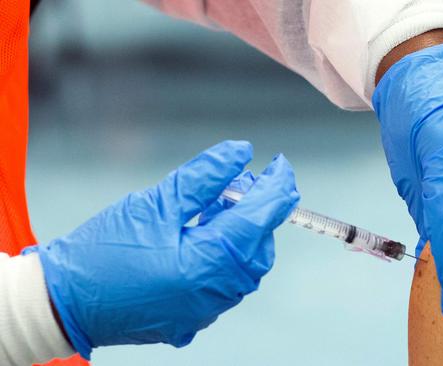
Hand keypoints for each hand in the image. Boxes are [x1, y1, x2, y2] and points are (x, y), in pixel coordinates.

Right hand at [29, 141, 299, 358]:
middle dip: (257, 209)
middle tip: (236, 183)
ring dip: (240, 232)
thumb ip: (205, 176)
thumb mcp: (155, 202)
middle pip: (259, 244)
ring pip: (245, 266)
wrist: (63, 300)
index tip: (281, 165)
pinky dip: (223, 254)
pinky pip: (224, 282)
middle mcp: (215, 293)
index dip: (277, 187)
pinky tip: (202, 236)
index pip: (261, 218)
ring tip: (214, 207)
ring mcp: (205, 310)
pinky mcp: (192, 317)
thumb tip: (241, 152)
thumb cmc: (102, 250)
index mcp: (209, 263)